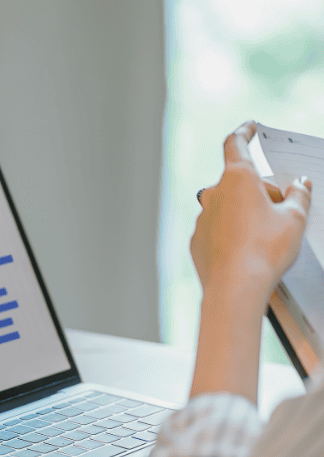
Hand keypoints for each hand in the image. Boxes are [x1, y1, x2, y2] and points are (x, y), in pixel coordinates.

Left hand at [191, 121, 311, 306]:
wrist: (235, 288)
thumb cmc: (265, 250)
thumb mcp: (294, 219)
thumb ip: (299, 196)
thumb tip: (300, 186)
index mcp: (237, 179)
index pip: (236, 144)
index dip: (244, 132)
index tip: (250, 127)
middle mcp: (214, 195)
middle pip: (239, 183)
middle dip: (262, 191)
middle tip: (284, 209)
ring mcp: (202, 219)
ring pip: (228, 208)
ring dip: (246, 213)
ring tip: (267, 236)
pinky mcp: (197, 241)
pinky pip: (218, 230)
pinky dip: (233, 234)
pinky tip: (248, 251)